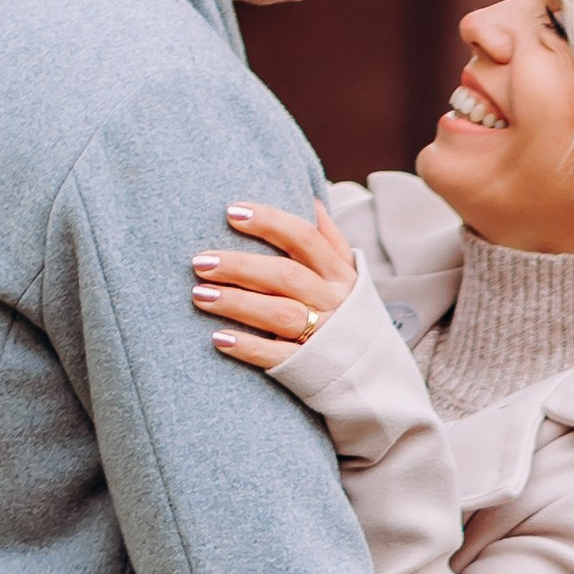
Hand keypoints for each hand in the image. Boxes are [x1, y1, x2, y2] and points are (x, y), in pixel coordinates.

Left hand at [191, 199, 359, 367]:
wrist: (374, 373)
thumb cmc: (347, 315)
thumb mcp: (349, 276)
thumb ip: (330, 241)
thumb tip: (313, 201)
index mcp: (339, 273)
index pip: (303, 237)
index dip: (269, 222)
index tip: (231, 212)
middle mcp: (333, 300)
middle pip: (285, 275)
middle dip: (240, 266)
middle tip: (200, 261)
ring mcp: (323, 335)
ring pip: (278, 314)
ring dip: (236, 303)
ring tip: (199, 294)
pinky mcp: (309, 366)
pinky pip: (276, 355)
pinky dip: (247, 347)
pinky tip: (218, 338)